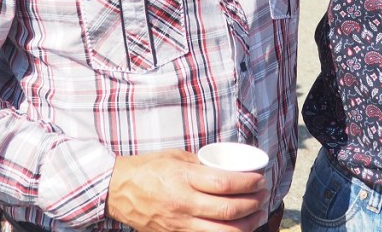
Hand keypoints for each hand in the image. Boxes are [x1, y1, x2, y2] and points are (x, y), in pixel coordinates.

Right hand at [107, 150, 268, 231]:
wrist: (117, 190)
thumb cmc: (147, 169)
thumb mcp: (176, 157)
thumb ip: (201, 165)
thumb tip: (226, 169)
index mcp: (184, 179)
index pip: (224, 184)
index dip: (248, 183)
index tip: (259, 179)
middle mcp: (183, 204)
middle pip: (228, 210)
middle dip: (253, 203)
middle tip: (263, 195)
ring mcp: (179, 224)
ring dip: (246, 225)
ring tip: (257, 215)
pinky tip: (238, 229)